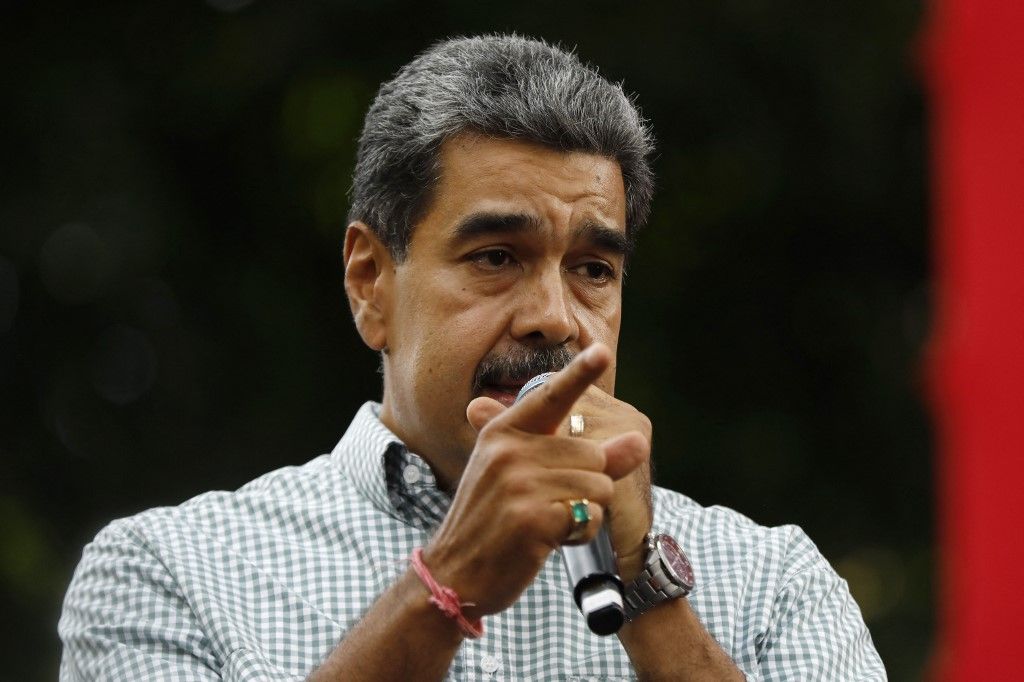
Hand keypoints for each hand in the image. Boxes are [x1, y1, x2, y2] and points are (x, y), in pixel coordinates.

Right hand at [421, 344, 646, 618]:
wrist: (455, 571)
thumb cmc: (494, 521)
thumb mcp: (527, 478)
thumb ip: (583, 456)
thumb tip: (638, 441)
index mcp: (503, 431)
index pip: (550, 397)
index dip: (579, 374)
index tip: (602, 352)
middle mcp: (509, 450)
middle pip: (593, 455)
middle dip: (587, 485)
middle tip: (548, 506)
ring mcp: (518, 483)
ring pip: (598, 486)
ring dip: (586, 511)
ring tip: (547, 522)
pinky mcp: (532, 518)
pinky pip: (590, 516)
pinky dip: (581, 533)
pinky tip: (550, 539)